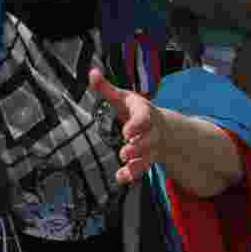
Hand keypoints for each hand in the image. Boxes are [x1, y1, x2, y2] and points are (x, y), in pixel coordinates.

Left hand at [89, 68, 163, 184]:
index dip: (137, 125)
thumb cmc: (133, 109)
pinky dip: (132, 173)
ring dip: (137, 162)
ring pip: (148, 155)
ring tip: (124, 165)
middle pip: (149, 139)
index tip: (126, 132)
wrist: (159, 125)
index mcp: (143, 111)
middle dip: (138, 146)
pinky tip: (121, 178)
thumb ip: (106, 87)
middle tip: (124, 152)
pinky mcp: (148, 158)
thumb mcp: (121, 97)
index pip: (143, 117)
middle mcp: (151, 129)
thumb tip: (92, 73)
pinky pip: (143, 167)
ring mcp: (151, 145)